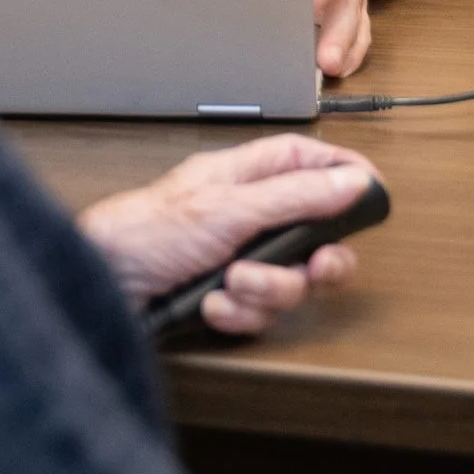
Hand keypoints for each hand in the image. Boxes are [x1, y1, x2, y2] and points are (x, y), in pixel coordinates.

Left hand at [75, 134, 377, 336]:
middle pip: (314, 234)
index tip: (372, 190)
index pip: (305, 160)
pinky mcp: (225, 297)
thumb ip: (293, 196)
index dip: (341, 172)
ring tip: (231, 282)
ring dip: (265, 289)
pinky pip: (259, 313)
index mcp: (243, 177)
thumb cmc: (144, 232)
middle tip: (317, 266)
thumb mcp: (227, 208)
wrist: (102, 287)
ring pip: (290, 282)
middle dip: (318, 260)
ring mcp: (237, 258)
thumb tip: (351, 181)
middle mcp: (246, 216)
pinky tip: (210, 304)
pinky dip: (236, 312)